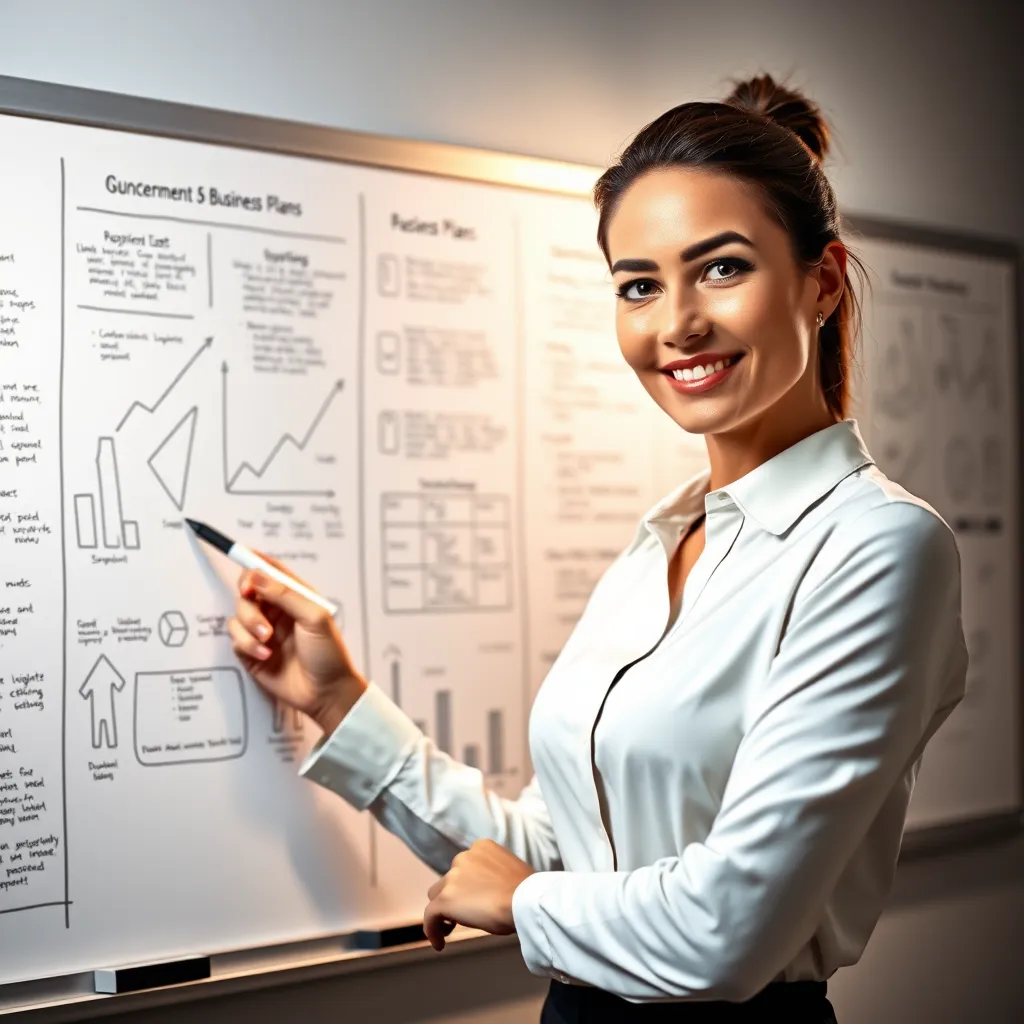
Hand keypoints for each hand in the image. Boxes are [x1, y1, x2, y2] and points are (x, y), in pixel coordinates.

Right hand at [227, 554, 366, 733]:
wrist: (326, 692)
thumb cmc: (328, 653)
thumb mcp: (314, 617)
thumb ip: (285, 594)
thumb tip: (257, 575)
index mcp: (294, 597)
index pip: (270, 572)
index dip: (254, 565)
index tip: (243, 564)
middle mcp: (277, 611)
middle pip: (247, 591)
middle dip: (248, 598)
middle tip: (252, 600)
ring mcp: (263, 631)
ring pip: (238, 614)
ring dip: (249, 624)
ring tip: (267, 639)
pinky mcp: (251, 652)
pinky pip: (236, 638)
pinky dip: (247, 644)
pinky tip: (266, 655)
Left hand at [423, 839, 534, 950]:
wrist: (525, 900)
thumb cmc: (526, 891)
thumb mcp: (511, 872)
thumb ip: (496, 875)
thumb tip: (495, 890)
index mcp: (481, 847)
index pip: (465, 866)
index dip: (467, 884)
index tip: (474, 899)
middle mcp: (463, 858)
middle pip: (449, 879)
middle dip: (455, 895)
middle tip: (466, 914)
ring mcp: (452, 878)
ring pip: (437, 896)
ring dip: (444, 910)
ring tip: (452, 928)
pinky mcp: (445, 900)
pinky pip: (430, 916)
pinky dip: (433, 930)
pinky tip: (440, 944)